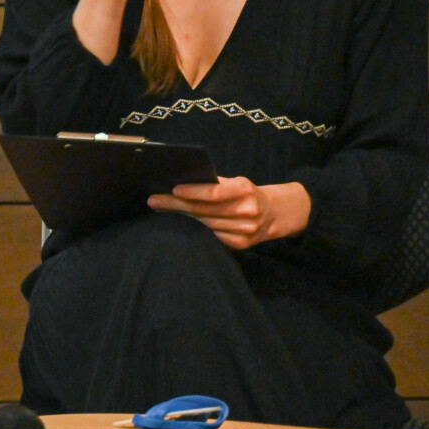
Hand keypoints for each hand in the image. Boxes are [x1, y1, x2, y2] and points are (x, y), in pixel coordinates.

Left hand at [148, 176, 311, 249]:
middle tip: (154, 200)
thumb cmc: (247, 193)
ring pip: (204, 225)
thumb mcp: (236, 182)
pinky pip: (211, 237)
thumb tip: (180, 183)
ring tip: (161, 209)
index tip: (173, 189)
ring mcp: (244, 231)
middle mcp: (247, 212)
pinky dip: (193, 230)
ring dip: (180, 217)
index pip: (215, 192)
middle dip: (176, 205)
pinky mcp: (240, 245)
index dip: (193, 192)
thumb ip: (214, 184)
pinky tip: (179, 224)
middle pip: (205, 210)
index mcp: (245, 191)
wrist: (275, 214)